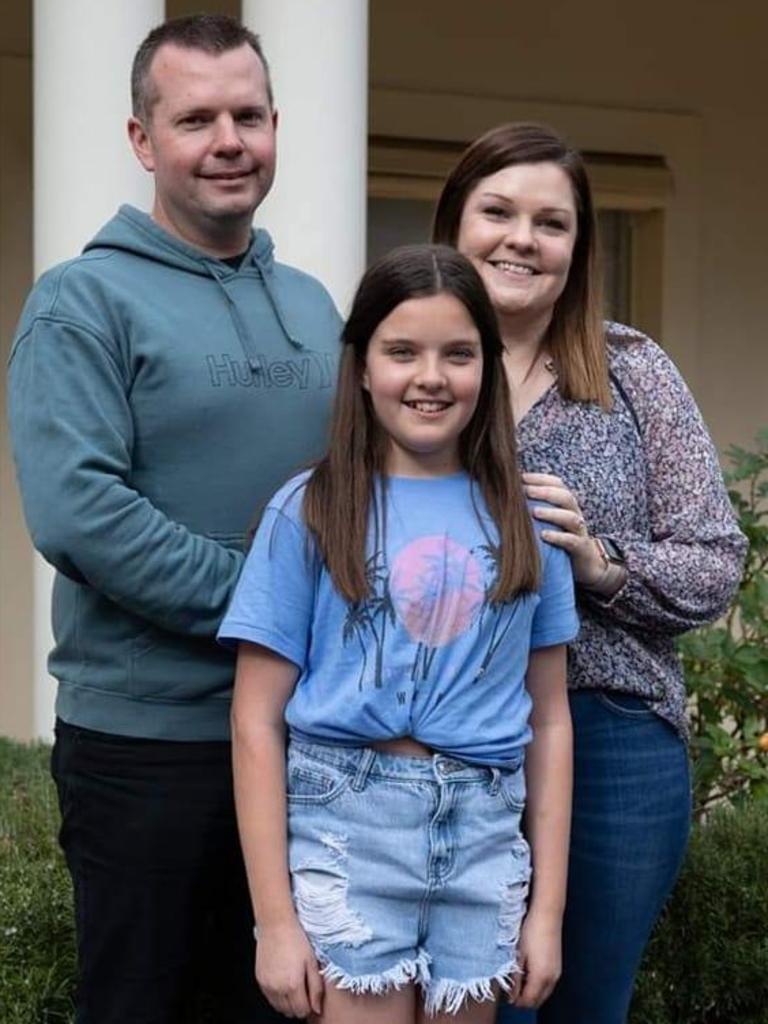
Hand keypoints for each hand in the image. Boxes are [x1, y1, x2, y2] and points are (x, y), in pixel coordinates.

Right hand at [255, 919, 323, 1018]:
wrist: (276, 925)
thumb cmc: (296, 939)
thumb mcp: (312, 962)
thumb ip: (316, 988)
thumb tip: (317, 1008)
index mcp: (293, 984)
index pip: (302, 1011)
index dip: (309, 1006)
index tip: (311, 997)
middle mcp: (278, 988)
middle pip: (289, 1012)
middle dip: (298, 1005)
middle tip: (303, 990)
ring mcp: (266, 985)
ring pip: (278, 1007)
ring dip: (287, 1002)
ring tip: (293, 985)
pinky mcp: (259, 980)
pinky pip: (269, 998)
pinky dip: (277, 995)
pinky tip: (283, 981)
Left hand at [507, 907, 561, 1008]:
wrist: (547, 915)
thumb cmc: (531, 932)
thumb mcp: (519, 955)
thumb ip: (516, 978)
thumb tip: (511, 996)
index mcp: (541, 977)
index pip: (528, 1002)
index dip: (516, 1002)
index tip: (507, 996)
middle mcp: (552, 979)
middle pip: (537, 1002)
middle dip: (524, 1000)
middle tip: (512, 990)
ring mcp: (557, 973)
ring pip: (544, 994)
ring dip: (532, 993)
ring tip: (519, 980)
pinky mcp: (558, 968)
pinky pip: (549, 986)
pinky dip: (539, 986)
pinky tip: (529, 973)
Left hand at [522, 472, 609, 589]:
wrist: (585, 563)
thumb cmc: (560, 537)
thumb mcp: (548, 519)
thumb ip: (535, 506)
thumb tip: (509, 494)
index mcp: (566, 504)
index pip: (557, 484)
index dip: (541, 478)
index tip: (521, 477)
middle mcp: (574, 514)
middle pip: (565, 496)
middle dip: (545, 492)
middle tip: (526, 491)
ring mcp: (579, 531)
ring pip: (571, 517)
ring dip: (552, 513)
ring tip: (534, 512)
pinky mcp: (581, 549)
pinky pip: (572, 541)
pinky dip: (558, 537)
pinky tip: (544, 535)